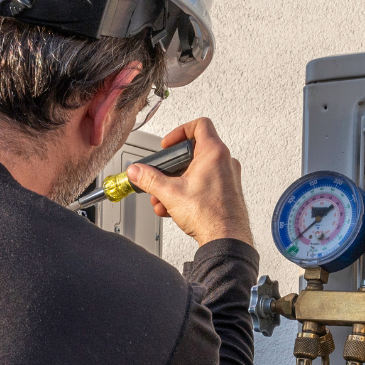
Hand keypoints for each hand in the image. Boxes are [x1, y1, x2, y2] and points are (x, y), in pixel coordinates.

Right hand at [125, 117, 252, 247]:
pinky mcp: (227, 192)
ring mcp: (228, 177)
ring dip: (176, 184)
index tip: (168, 145)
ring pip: (197, 172)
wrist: (226, 239)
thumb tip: (137, 171)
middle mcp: (225, 162)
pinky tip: (174, 208)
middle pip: (194, 152)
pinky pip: (204, 185)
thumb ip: (149, 179)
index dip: (180, 131)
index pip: (200, 125)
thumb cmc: (209, 215)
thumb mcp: (170, 193)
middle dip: (172, 168)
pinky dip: (188, 192)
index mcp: (214, 153)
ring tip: (163, 199)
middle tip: (161, 176)